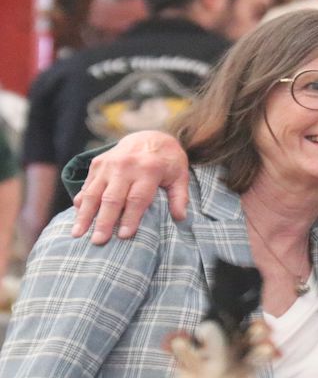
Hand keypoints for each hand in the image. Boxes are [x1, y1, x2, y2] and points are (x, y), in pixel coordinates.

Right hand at [71, 131, 189, 243]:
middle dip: (104, 221)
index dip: (130, 218)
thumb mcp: (180, 175)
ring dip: (85, 214)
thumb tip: (180, 218)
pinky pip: (87, 185)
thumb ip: (180, 196)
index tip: (124, 236)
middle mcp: (126, 166)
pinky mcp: (98, 163)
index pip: (137, 198)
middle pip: (113, 198)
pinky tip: (77, 216)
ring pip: (94, 192)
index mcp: (149, 169)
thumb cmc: (167, 161)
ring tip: (78, 234)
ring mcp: (109, 164)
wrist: (150, 136)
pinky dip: (81, 201)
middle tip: (98, 241)